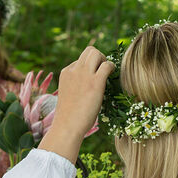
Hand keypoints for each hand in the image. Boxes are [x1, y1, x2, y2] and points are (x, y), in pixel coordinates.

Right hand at [39, 46, 114, 162]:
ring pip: (96, 53)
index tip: (94, 77)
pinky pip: (107, 65)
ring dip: (104, 60)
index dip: (89, 67)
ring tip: (107, 73)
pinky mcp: (96, 82)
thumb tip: (87, 86)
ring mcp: (84, 75)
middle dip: (99, 57)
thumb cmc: (69, 116)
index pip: (80, 60)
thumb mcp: (68, 94)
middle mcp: (74, 70)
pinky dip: (112, 67)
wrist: (67, 126)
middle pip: (89, 51)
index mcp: (66, 73)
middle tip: (103, 71)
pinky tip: (112, 76)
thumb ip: (75, 85)